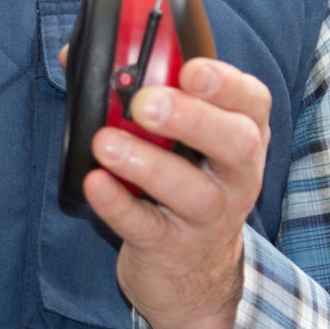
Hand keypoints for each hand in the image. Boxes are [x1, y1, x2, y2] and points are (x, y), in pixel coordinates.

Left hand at [78, 56, 273, 328]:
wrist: (192, 273)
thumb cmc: (181, 183)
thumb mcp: (179, 139)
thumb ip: (139, 91)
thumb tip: (77, 55)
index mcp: (242, 134)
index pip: (252, 101)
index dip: (226, 82)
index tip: (191, 68)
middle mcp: (237, 175)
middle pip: (234, 143)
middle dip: (192, 117)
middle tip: (145, 103)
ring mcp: (211, 217)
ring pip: (191, 191)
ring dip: (147, 163)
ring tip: (106, 143)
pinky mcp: (174, 248)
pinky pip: (147, 227)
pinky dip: (119, 205)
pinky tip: (95, 183)